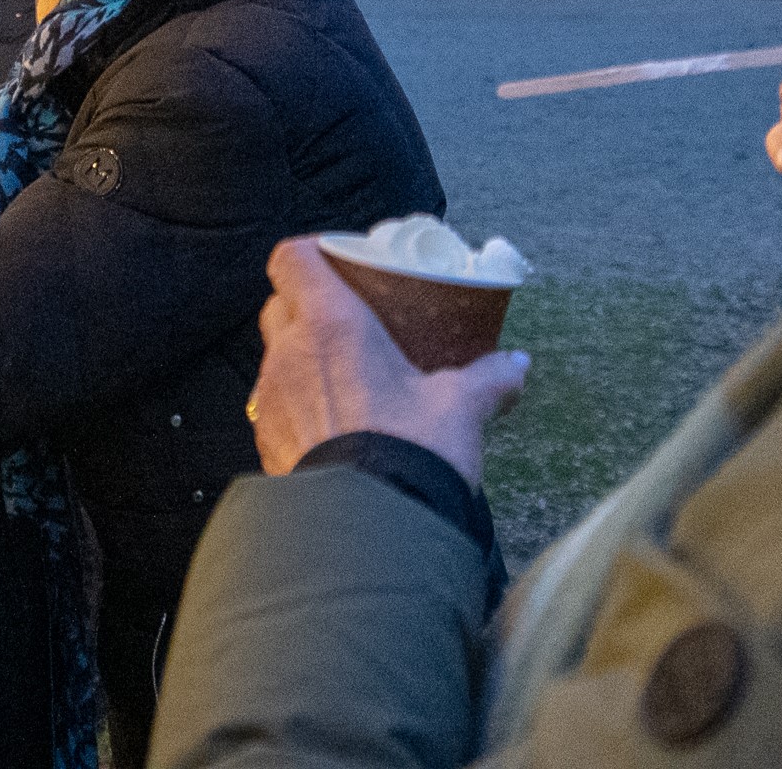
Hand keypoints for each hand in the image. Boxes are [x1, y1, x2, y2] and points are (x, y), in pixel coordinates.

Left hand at [250, 237, 529, 486]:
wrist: (368, 529)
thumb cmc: (408, 453)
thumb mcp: (461, 407)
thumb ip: (488, 378)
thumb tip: (514, 365)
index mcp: (332, 324)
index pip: (293, 259)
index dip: (311, 252)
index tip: (339, 261)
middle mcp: (289, 354)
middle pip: (280, 304)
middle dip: (307, 304)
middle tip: (350, 319)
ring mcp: (270, 399)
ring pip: (275, 356)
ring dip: (301, 357)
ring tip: (345, 377)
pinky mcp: (266, 442)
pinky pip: (273, 406)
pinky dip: (297, 404)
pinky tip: (332, 424)